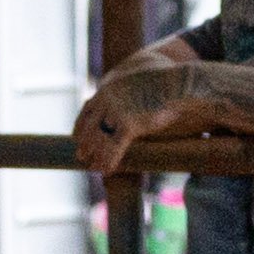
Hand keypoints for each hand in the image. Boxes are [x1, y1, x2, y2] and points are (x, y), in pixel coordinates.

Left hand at [75, 65, 194, 171]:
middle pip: (88, 125)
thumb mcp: (140, 87)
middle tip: (81, 156)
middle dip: (84, 142)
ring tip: (95, 168)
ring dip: (95, 155)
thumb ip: (133, 96)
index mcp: (108, 88)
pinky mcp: (129, 123)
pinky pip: (114, 146)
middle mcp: (107, 99)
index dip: (81, 124)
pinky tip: (107, 170)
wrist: (176, 83)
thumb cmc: (164, 84)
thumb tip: (136, 104)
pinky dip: (109, 160)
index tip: (76, 136)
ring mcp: (116, 110)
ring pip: (99, 138)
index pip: (87, 108)